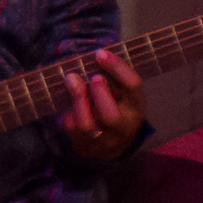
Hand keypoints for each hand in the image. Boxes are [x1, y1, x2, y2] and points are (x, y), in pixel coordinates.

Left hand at [53, 47, 145, 164]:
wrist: (116, 143)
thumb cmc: (119, 107)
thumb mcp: (124, 93)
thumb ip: (114, 77)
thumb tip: (96, 54)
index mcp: (135, 108)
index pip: (133, 88)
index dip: (117, 69)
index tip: (100, 53)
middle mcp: (123, 128)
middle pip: (110, 116)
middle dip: (98, 94)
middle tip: (92, 76)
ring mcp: (103, 142)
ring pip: (87, 126)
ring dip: (77, 101)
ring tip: (71, 79)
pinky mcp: (86, 149)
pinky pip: (72, 131)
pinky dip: (67, 114)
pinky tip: (68, 104)